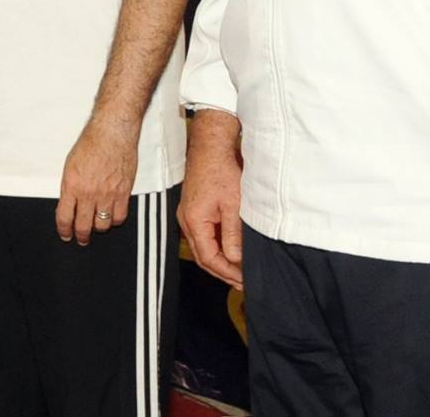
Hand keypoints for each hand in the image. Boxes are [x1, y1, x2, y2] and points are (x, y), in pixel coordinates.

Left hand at [57, 118, 135, 244]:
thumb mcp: (71, 165)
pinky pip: (120, 216)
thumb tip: (69, 205)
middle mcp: (89, 193)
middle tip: (81, 238)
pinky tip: (112, 215)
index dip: (64, 230)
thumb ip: (70, 187)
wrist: (112, 132)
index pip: (65, 217)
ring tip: (98, 224)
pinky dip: (115, 219)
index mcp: (72, 185)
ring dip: (98, 227)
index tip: (66, 235)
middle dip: (81, 236)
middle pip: (83, 226)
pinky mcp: (123, 192)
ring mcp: (107, 194)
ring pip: (102, 224)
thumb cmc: (92, 143)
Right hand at [179, 110, 243, 288]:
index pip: (208, 257)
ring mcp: (189, 215)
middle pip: (203, 256)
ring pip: (203, 246)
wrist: (211, 146)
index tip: (242, 280)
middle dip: (222, 271)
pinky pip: (204, 234)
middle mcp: (187, 220)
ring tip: (237, 271)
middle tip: (241, 282)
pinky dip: (217, 245)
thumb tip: (235, 258)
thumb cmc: (221, 169)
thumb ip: (233, 234)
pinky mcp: (195, 209)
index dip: (226, 272)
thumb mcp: (233, 204)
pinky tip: (230, 249)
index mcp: (194, 221)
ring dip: (220, 260)